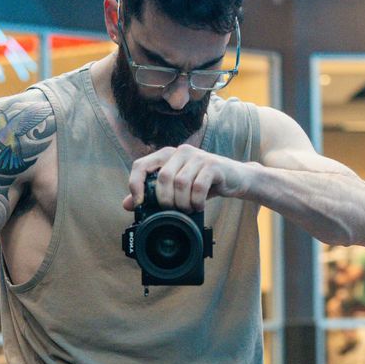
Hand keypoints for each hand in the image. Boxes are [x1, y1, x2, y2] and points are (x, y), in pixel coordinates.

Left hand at [123, 145, 254, 214]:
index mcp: (166, 155)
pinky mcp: (212, 165)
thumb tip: (127, 204)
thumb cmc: (204, 183)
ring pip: (180, 183)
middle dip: (166, 201)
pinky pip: (198, 187)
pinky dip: (196, 202)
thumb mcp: (177, 188)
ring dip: (183, 203)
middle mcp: (180, 152)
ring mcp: (197, 156)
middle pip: (162, 178)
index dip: (135, 184)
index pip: (140, 165)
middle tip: (174, 211)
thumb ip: (153, 193)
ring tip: (188, 209)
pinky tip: (199, 206)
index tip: (139, 203)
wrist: (237, 178)